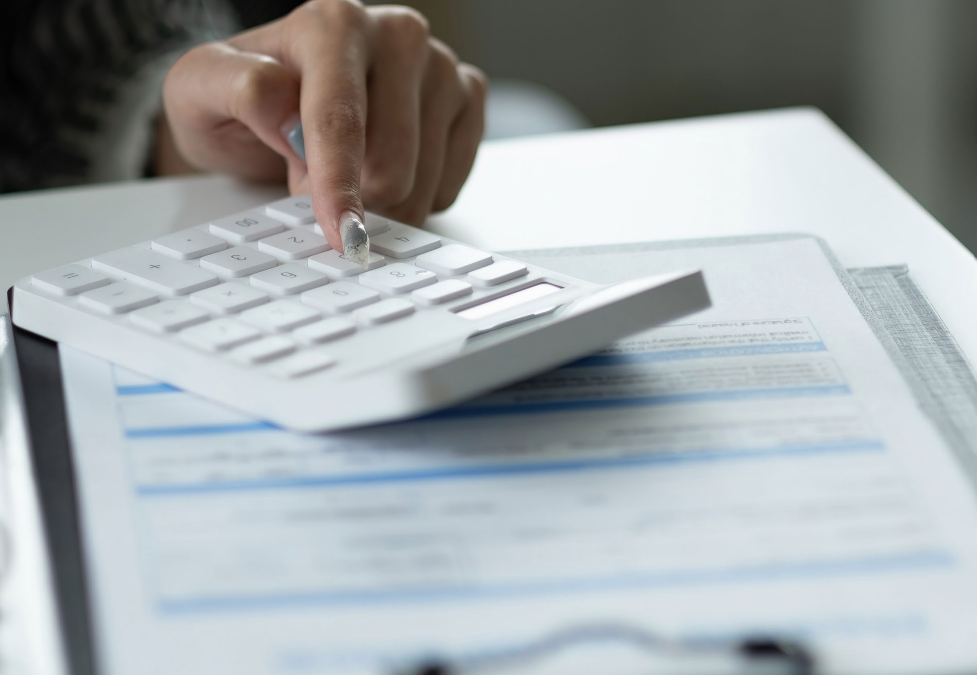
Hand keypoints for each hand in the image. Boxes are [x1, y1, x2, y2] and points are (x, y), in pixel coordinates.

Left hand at [162, 0, 486, 250]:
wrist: (272, 108)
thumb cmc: (239, 101)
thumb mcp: (202, 90)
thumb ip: (238, 88)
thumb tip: (282, 102)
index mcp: (334, 23)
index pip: (341, 119)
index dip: (338, 187)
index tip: (341, 237)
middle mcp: (396, 35)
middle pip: (391, 164)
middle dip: (348, 197)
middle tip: (307, 180)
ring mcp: (439, 66)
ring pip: (424, 181)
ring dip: (378, 202)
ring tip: (346, 173)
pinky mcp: (467, 98)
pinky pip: (450, 183)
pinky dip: (415, 197)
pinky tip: (386, 171)